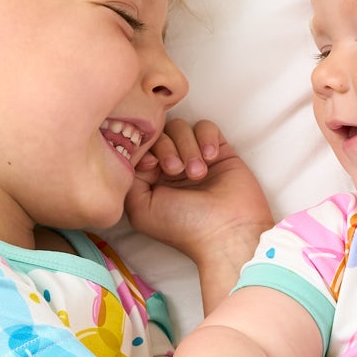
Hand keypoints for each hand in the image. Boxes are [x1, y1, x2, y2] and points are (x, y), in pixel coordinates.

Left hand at [124, 119, 271, 280]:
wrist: (227, 230)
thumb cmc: (184, 226)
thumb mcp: (141, 209)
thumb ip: (128, 179)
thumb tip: (138, 154)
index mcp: (151, 180)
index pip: (140, 146)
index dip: (144, 149)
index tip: (152, 167)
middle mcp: (171, 166)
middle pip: (159, 133)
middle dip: (166, 148)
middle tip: (176, 171)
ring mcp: (195, 157)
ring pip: (181, 128)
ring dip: (187, 147)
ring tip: (198, 173)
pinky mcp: (219, 151)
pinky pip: (206, 127)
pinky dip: (206, 138)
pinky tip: (211, 158)